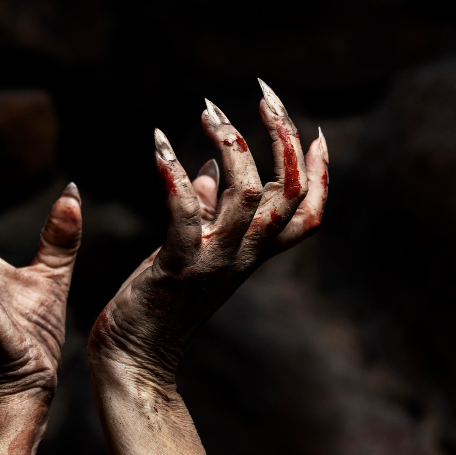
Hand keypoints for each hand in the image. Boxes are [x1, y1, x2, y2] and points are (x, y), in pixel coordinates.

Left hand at [90, 80, 328, 382]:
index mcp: (253, 252)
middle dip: (284, 138)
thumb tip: (213, 170)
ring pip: (249, 197)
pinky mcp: (177, 269)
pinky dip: (174, 177)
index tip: (314, 129)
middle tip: (264, 94)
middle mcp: (244, 257)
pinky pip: (186, 217)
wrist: (135, 360)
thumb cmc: (162, 302)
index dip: (320, 171)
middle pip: (290, 194)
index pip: (307, 210)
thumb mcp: (193, 251)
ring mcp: (214, 264)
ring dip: (232, 145)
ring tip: (208, 110)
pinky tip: (158, 146)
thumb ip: (209, 211)